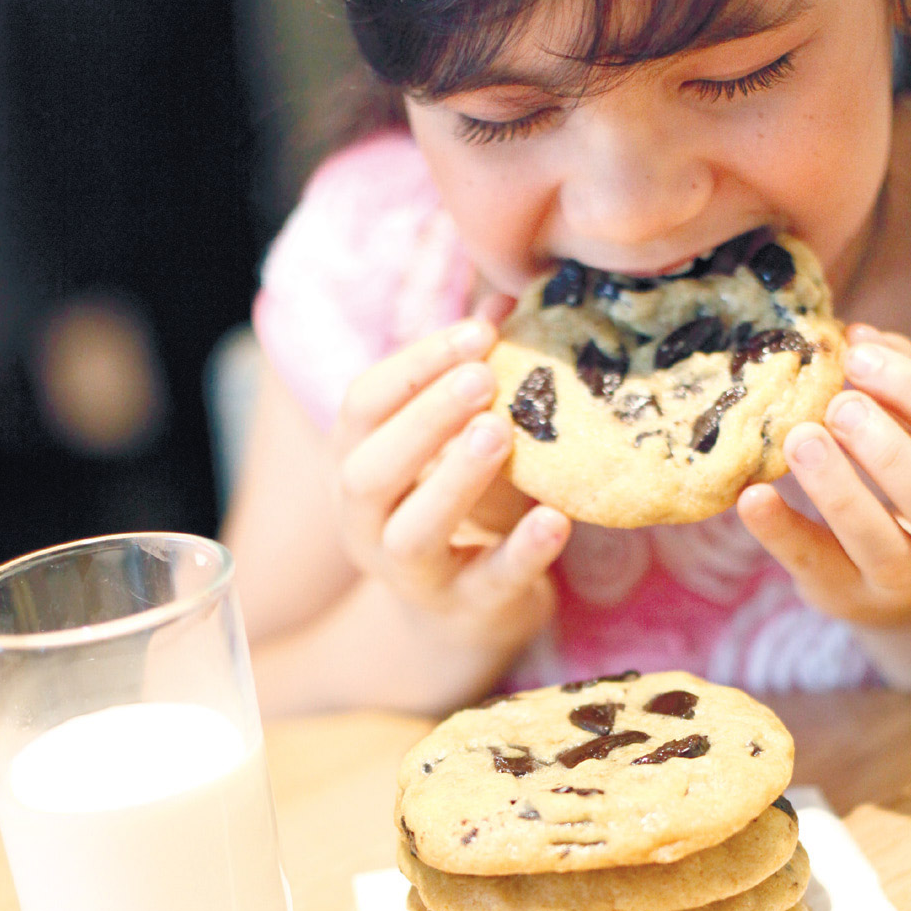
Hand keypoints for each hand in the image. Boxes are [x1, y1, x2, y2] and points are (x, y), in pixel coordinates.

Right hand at [332, 318, 570, 654]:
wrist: (469, 609)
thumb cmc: (460, 501)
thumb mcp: (457, 437)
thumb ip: (472, 375)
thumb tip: (505, 299)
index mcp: (355, 463)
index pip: (362, 405)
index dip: (414, 365)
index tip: (477, 333)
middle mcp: (365, 522)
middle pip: (371, 469)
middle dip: (424, 418)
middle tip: (483, 378)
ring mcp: (411, 575)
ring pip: (414, 533)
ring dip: (454, 480)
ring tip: (500, 432)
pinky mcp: (466, 610)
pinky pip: (489, 583)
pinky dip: (522, 552)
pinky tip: (556, 518)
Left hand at [737, 325, 910, 625]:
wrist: (910, 588)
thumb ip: (896, 382)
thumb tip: (853, 334)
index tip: (859, 356)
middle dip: (887, 448)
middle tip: (837, 404)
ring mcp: (906, 577)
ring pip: (880, 541)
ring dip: (837, 488)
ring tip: (798, 439)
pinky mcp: (846, 595)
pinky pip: (814, 563)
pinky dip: (781, 530)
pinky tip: (751, 496)